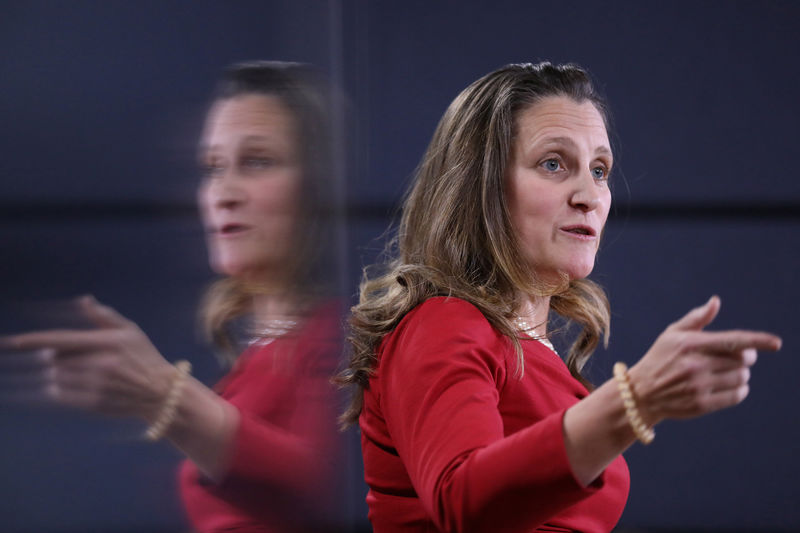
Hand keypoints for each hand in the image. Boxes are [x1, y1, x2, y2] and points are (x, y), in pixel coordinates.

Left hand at [0, 296, 174, 419]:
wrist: (161, 393)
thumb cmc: (145, 357)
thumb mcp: (131, 331)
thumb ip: (105, 316)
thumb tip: (83, 301)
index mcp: (107, 342)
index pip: (62, 340)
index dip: (35, 340)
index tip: (14, 341)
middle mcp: (100, 364)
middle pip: (57, 359)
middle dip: (54, 357)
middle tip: (68, 358)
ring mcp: (96, 385)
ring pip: (58, 377)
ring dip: (57, 373)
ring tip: (76, 372)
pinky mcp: (94, 403)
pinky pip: (63, 395)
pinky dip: (58, 390)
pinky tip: (68, 386)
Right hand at [628, 296, 781, 425]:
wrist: (641, 393)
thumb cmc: (660, 358)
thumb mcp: (672, 334)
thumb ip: (696, 318)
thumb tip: (715, 302)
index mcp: (690, 344)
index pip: (732, 341)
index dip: (757, 341)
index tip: (776, 343)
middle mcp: (695, 365)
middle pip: (743, 360)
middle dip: (746, 357)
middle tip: (736, 358)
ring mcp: (698, 386)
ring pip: (742, 378)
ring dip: (740, 374)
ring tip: (725, 372)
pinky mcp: (701, 405)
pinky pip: (737, 396)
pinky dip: (739, 390)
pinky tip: (728, 386)